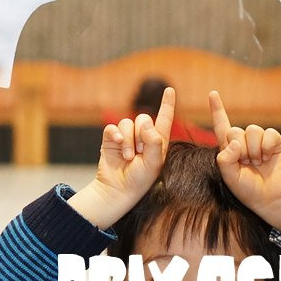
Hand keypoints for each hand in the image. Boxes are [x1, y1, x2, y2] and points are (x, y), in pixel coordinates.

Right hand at [68, 87, 175, 228]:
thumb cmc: (140, 180)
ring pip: (127, 123)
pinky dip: (115, 134)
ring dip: (128, 140)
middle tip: (140, 152)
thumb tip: (145, 122)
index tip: (170, 90)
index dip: (167, 104)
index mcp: (158, 141)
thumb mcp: (153, 163)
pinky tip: (117, 144)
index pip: (164, 118)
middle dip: (141, 134)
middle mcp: (142, 136)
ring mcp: (126, 137)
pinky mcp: (111, 139)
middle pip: (143, 118)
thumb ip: (154, 141)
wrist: (118, 190)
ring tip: (128, 157)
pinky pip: (113, 127)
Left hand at [209, 90, 280, 230]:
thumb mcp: (230, 177)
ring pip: (251, 130)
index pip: (222, 126)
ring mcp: (260, 141)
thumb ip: (226, 159)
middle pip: (235, 130)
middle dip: (240, 149)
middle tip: (248, 164)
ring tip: (259, 163)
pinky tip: (269, 158)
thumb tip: (235, 141)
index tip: (212, 93)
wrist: (272, 199)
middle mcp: (244, 142)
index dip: (217, 109)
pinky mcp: (275, 141)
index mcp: (230, 149)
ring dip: (254, 150)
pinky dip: (267, 147)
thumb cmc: (249, 190)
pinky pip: (268, 134)